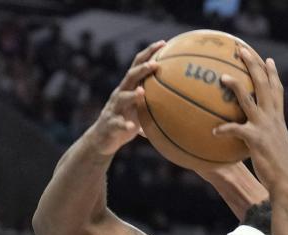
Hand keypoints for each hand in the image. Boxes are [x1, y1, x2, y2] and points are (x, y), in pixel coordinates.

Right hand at [85, 40, 164, 154]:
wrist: (103, 138)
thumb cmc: (127, 121)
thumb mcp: (142, 110)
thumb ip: (156, 102)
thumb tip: (184, 101)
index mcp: (128, 88)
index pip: (138, 65)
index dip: (149, 53)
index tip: (163, 43)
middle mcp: (120, 94)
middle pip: (130, 77)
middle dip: (142, 69)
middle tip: (155, 64)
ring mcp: (114, 108)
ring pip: (122, 98)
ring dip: (132, 95)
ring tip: (143, 92)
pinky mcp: (111, 124)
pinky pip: (118, 123)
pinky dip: (124, 124)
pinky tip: (131, 126)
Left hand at [214, 46, 287, 192]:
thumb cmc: (280, 171)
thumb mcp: (276, 150)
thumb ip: (266, 140)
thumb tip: (255, 141)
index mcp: (278, 119)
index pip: (276, 90)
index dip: (272, 74)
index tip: (267, 59)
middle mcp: (273, 119)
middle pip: (263, 85)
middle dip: (253, 65)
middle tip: (242, 50)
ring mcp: (265, 128)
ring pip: (248, 101)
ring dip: (235, 87)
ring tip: (222, 77)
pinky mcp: (256, 140)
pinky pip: (236, 130)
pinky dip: (224, 129)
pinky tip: (213, 132)